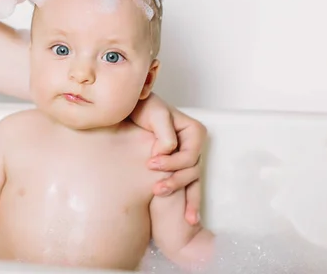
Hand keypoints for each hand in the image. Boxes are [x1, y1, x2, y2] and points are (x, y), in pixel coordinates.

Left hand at [130, 93, 206, 224]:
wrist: (132, 110)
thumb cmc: (144, 108)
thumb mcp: (155, 113)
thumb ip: (164, 132)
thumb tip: (169, 150)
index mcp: (194, 132)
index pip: (190, 156)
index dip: (172, 163)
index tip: (151, 164)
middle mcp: (194, 146)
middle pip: (192, 171)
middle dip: (175, 181)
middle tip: (155, 188)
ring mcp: (188, 158)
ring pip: (191, 181)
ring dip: (180, 194)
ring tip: (158, 197)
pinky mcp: (178, 167)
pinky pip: (188, 186)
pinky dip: (189, 202)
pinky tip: (189, 220)